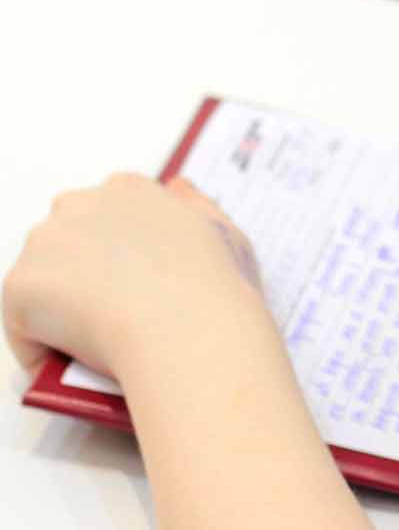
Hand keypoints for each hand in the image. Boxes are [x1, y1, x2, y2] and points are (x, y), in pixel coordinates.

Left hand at [4, 174, 262, 380]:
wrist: (190, 329)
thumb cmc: (214, 287)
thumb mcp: (225, 233)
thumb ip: (195, 206)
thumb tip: (177, 188)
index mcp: (128, 189)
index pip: (105, 215)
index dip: (118, 253)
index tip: (134, 283)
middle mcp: (79, 204)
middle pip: (65, 243)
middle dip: (81, 275)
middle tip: (114, 315)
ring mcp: (44, 244)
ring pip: (41, 283)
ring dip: (60, 309)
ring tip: (98, 341)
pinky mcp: (21, 286)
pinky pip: (23, 326)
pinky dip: (43, 349)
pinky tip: (76, 362)